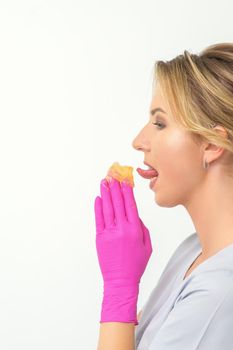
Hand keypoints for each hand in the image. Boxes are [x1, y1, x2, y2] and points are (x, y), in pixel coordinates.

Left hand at [94, 177, 152, 323]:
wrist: (121, 280)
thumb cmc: (136, 264)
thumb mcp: (147, 246)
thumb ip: (143, 229)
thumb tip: (135, 216)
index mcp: (135, 229)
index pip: (130, 205)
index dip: (127, 192)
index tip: (125, 181)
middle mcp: (122, 228)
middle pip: (118, 203)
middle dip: (115, 188)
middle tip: (113, 176)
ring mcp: (109, 232)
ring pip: (107, 208)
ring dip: (106, 194)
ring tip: (105, 182)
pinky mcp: (100, 237)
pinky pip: (98, 219)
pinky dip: (98, 207)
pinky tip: (98, 198)